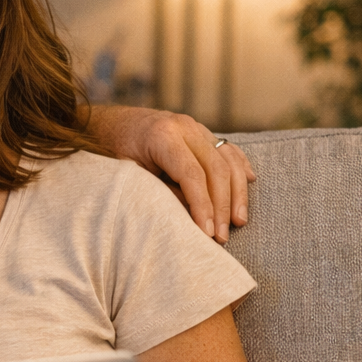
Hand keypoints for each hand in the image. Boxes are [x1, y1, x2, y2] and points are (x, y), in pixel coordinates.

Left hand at [90, 107, 255, 242]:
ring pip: (229, 160)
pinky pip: (229, 150)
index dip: (203, 206)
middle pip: (216, 170)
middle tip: (222, 237)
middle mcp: (185, 128)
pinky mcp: (203, 132)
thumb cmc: (115, 153)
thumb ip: (159, 191)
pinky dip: (241, 167)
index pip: (193, 175)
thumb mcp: (129, 175)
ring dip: (237, 193)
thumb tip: (191, 215)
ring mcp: (197, 128)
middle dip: (222, 207)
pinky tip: (250, 183)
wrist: (110, 125)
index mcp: (163, 136)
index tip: (207, 233)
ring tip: (238, 221)